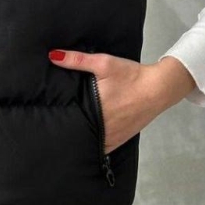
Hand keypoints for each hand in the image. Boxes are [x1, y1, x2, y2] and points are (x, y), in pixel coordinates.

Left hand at [48, 49, 196, 151]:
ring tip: (65, 137)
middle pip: (77, 134)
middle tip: (51, 129)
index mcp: (94, 110)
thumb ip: (77, 60)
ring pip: (88, 144)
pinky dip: (93, 146)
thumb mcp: (104, 64)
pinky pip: (102, 148)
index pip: (69, 121)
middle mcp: (102, 127)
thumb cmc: (131, 76)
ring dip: (79, 140)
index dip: (57, 123)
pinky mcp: (119, 140)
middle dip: (66, 131)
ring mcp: (111, 136)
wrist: (158, 88)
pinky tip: (84, 143)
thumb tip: (53, 56)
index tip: (46, 122)